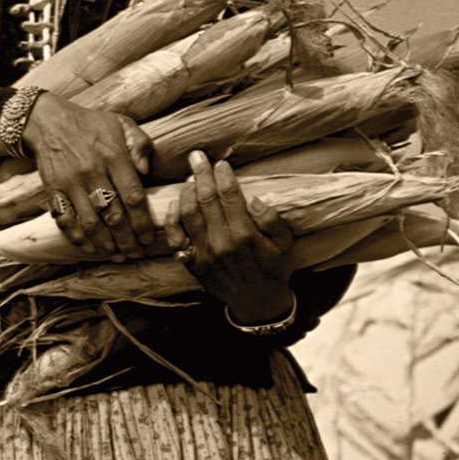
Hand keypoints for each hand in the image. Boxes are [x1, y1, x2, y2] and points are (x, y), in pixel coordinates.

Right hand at [22, 92, 155, 259]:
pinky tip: (90, 248)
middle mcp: (92, 172)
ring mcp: (70, 184)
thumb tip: (146, 172)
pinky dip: (77, 238)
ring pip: (90, 223)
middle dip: (127, 241)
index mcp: (113, 157)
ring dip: (105, 244)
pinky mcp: (53, 190)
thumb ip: (140, 144)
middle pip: (114, 216)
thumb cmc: (91, 124)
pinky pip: (65, 220)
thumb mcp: (122, 123)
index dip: (143, 222)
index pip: (133, 197)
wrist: (49, 121)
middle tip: (136, 254)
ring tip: (117, 255)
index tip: (148, 237)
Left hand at [161, 151, 298, 323]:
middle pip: (207, 199)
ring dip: (187, 191)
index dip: (223, 176)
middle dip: (201, 174)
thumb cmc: (273, 269)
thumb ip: (272, 220)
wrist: (258, 304)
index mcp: (245, 235)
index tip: (221, 163)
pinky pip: (176, 237)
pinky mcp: (192, 263)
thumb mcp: (285, 245)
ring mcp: (204, 253)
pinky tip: (176, 203)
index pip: (230, 196)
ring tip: (190, 175)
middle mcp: (221, 243)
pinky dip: (172, 218)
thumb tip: (255, 199)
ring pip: (188, 214)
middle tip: (197, 155)